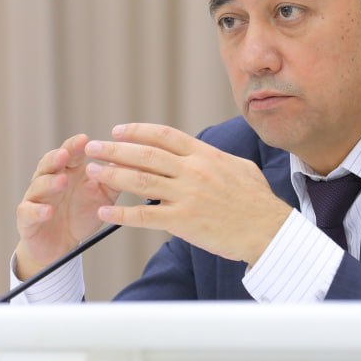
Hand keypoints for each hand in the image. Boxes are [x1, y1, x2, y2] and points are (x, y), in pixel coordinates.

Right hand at [14, 134, 119, 279]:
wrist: (61, 244)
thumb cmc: (82, 214)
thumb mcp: (103, 196)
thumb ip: (114, 180)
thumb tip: (134, 161)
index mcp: (68, 171)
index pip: (69, 153)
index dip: (75, 146)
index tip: (84, 140)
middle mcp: (50, 180)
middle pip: (49, 163)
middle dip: (57, 157)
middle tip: (65, 154)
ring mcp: (36, 198)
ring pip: (39, 185)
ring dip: (49, 182)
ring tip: (61, 181)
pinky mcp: (27, 218)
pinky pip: (29, 212)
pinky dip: (37, 210)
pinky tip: (48, 211)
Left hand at [86, 123, 291, 264]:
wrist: (268, 230)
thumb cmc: (257, 201)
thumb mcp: (240, 166)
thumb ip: (215, 157)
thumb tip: (200, 150)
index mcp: (205, 155)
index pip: (165, 135)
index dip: (138, 131)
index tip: (119, 130)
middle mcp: (193, 171)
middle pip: (145, 154)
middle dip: (115, 149)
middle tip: (93, 147)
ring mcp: (187, 196)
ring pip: (140, 180)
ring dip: (112, 174)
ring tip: (92, 171)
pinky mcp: (183, 222)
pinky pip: (145, 216)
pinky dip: (122, 212)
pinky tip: (105, 210)